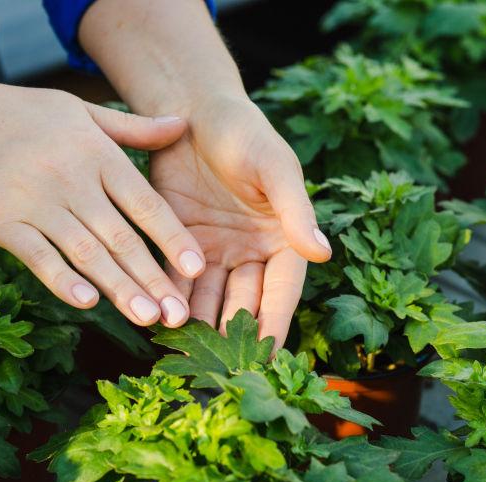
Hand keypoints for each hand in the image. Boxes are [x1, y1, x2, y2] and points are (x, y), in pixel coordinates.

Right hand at [0, 72, 206, 327]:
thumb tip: (184, 125)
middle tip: (178, 313)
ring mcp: (35, 201)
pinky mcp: (1, 221)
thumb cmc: (27, 116)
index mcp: (97, 154)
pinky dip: (61, 279)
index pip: (145, 203)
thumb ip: (134, 127)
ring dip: (118, 287)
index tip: (197, 269)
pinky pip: (36, 255)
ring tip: (146, 318)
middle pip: (120, 236)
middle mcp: (71, 178)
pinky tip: (87, 303)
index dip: (172, 237)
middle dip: (152, 277)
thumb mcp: (83, 112)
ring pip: (85, 251)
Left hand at [151, 96, 331, 345]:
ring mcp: (215, 250)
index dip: (276, 321)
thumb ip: (295, 210)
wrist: (193, 109)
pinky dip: (171, 297)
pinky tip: (162, 320)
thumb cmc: (246, 133)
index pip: (282, 288)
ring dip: (200, 323)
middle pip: (245, 300)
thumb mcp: (275, 167)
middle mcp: (250, 251)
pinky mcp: (179, 243)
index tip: (270, 356)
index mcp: (283, 237)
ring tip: (191, 353)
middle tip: (225, 367)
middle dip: (235, 333)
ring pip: (209, 296)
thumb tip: (323, 252)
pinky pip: (177, 277)